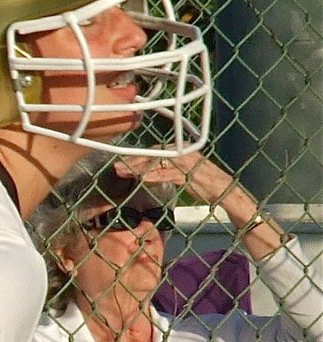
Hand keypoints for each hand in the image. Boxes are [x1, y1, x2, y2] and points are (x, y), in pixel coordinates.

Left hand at [114, 154, 252, 213]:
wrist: (225, 190)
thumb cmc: (204, 184)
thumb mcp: (183, 174)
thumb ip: (168, 171)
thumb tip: (150, 173)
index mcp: (182, 150)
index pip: (156, 151)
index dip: (139, 156)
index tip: (123, 161)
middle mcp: (184, 152)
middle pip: (154, 154)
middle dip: (134, 161)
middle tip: (117, 167)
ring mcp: (187, 162)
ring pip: (158, 163)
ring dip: (139, 168)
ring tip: (124, 173)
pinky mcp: (189, 174)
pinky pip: (168, 174)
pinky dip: (154, 176)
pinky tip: (141, 179)